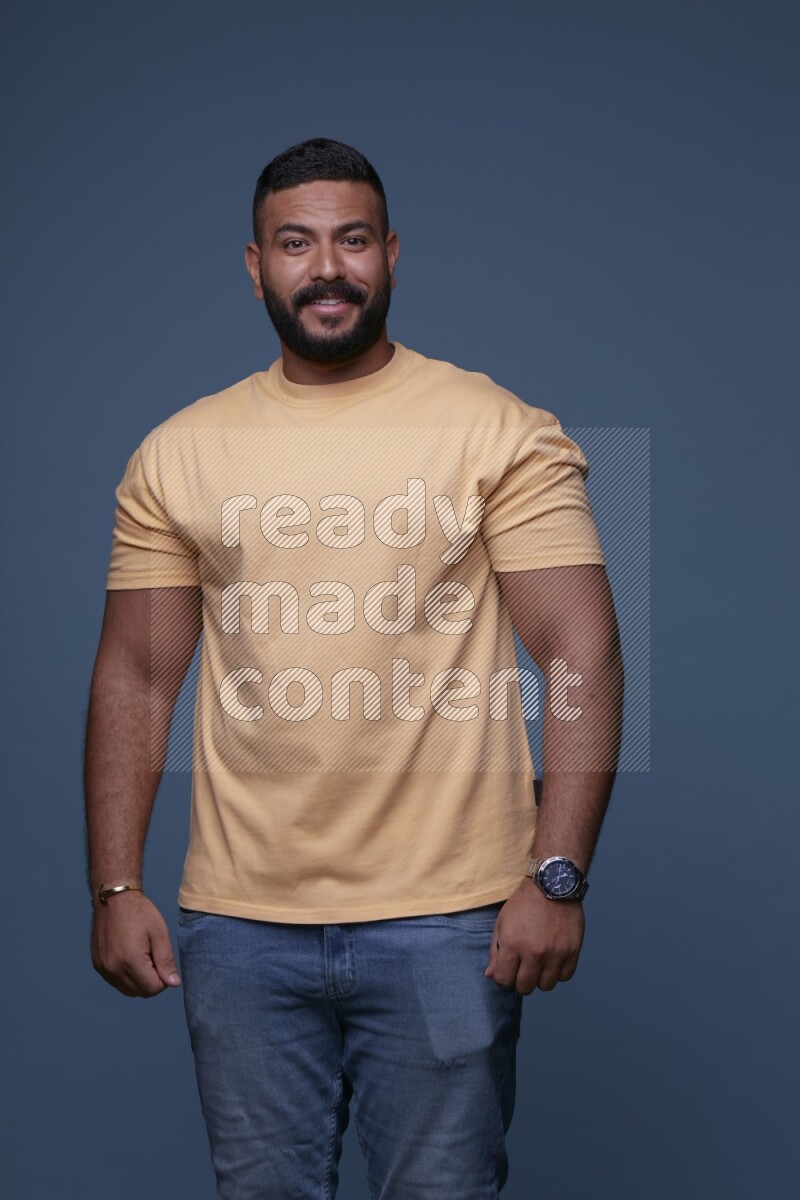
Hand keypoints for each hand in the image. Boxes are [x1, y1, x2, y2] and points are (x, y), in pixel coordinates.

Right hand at [91, 891, 181, 997]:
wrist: (113, 898)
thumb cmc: (139, 912)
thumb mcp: (159, 933)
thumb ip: (166, 960)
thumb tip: (173, 983)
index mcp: (130, 960)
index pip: (153, 988)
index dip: (163, 978)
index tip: (162, 960)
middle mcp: (113, 968)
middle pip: (140, 992)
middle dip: (151, 980)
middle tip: (152, 955)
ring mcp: (103, 968)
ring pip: (128, 990)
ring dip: (139, 980)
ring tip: (141, 954)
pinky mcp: (98, 965)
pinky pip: (116, 981)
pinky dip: (126, 975)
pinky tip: (129, 955)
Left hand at [484, 878, 584, 994]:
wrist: (552, 883)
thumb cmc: (524, 903)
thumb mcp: (502, 922)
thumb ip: (495, 951)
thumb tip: (491, 975)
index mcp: (513, 944)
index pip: (503, 980)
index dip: (502, 978)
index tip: (506, 971)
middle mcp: (535, 952)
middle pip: (525, 987)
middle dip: (520, 981)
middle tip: (522, 968)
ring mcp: (556, 953)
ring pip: (546, 986)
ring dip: (540, 978)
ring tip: (539, 963)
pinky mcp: (573, 951)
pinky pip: (565, 976)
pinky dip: (558, 972)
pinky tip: (553, 959)